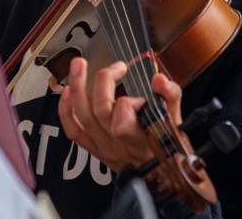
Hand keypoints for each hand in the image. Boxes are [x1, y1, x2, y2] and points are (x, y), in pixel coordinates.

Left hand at [58, 56, 183, 172]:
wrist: (158, 178)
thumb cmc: (167, 148)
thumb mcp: (176, 123)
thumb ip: (170, 97)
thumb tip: (159, 79)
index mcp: (140, 141)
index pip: (124, 122)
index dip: (129, 104)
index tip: (141, 97)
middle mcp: (117, 145)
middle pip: (101, 110)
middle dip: (104, 82)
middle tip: (117, 67)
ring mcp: (102, 147)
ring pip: (82, 115)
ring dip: (77, 86)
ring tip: (78, 64)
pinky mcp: (92, 148)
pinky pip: (72, 130)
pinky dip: (66, 109)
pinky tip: (66, 90)